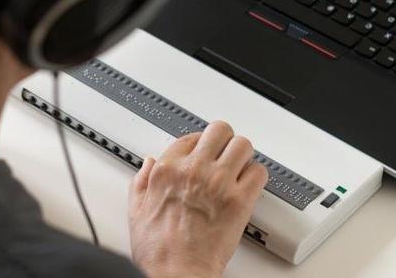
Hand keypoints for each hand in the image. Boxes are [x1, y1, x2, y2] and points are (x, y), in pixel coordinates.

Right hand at [128, 121, 268, 277]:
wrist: (177, 273)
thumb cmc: (158, 250)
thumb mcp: (136, 210)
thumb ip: (141, 181)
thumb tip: (148, 164)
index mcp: (167, 169)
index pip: (190, 137)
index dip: (199, 144)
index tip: (204, 152)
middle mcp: (193, 170)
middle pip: (219, 131)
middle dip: (224, 141)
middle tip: (225, 153)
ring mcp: (218, 183)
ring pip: (242, 145)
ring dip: (242, 156)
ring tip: (238, 168)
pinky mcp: (239, 200)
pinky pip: (258, 172)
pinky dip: (256, 177)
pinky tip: (247, 186)